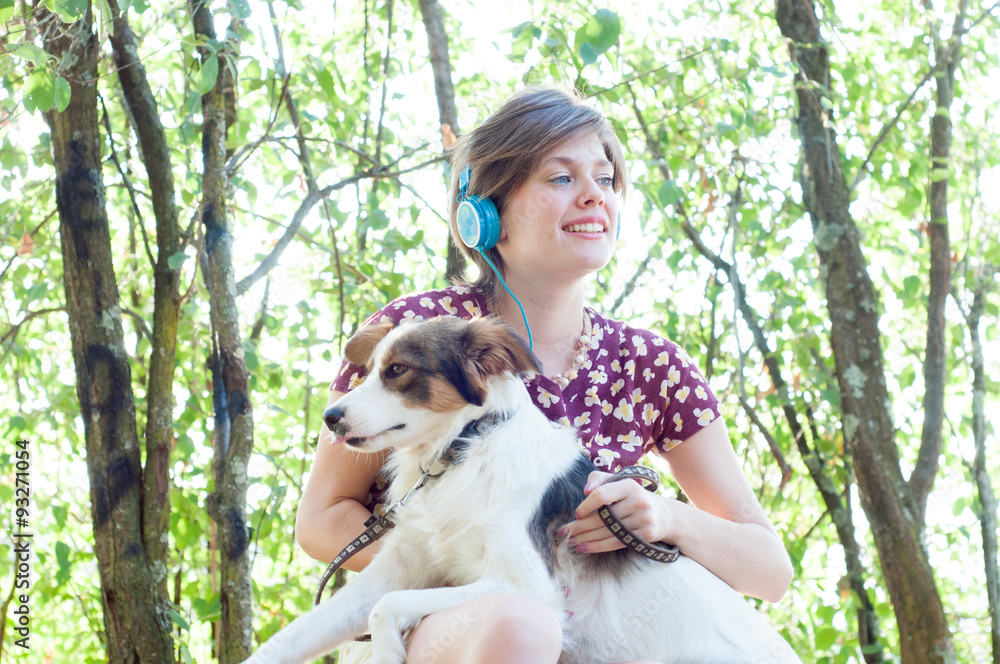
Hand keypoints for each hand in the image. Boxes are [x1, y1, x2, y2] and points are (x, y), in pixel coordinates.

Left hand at [557, 470, 674, 553]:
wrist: (664, 515)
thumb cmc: (632, 496)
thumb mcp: (619, 482)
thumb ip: (599, 479)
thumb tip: (585, 490)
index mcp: (629, 485)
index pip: (602, 495)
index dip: (586, 506)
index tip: (576, 514)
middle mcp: (638, 501)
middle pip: (602, 518)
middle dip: (579, 527)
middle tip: (561, 533)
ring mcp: (643, 520)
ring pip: (607, 532)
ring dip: (585, 539)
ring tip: (570, 541)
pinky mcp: (645, 536)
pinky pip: (615, 543)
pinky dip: (597, 547)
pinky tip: (583, 547)